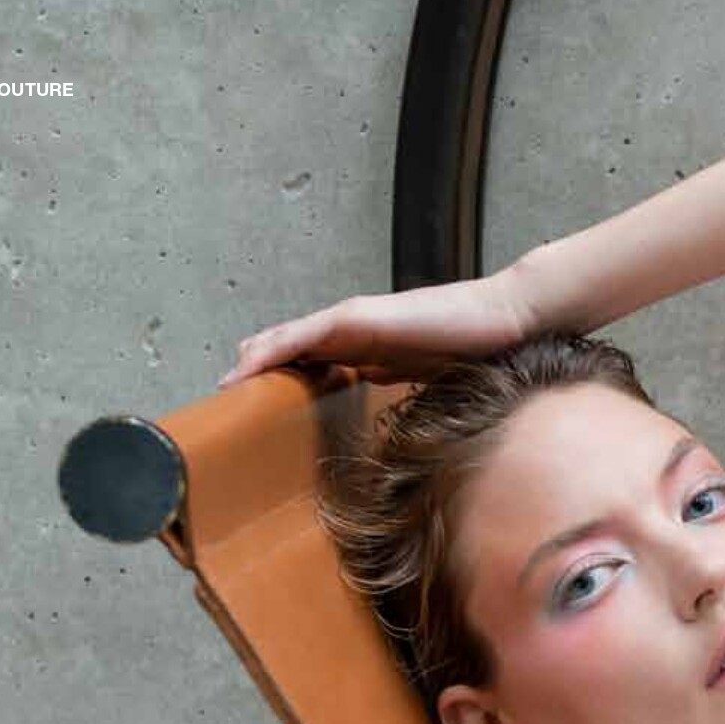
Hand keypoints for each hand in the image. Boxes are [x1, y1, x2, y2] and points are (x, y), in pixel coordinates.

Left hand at [215, 269, 545, 389]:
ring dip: (252, 362)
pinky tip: (248, 369)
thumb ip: (393, 376)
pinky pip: (301, 336)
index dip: (279, 378)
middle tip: (227, 400)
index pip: (308, 359)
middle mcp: (349, 327)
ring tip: (224, 387)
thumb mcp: (420, 372)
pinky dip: (271, 352)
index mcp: (364, 343)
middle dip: (256, 370)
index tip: (254, 407)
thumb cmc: (470, 347)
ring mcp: (350, 319)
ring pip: (285, 340)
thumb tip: (371, 387)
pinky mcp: (355, 317)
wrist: (500, 319)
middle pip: (286, 347)